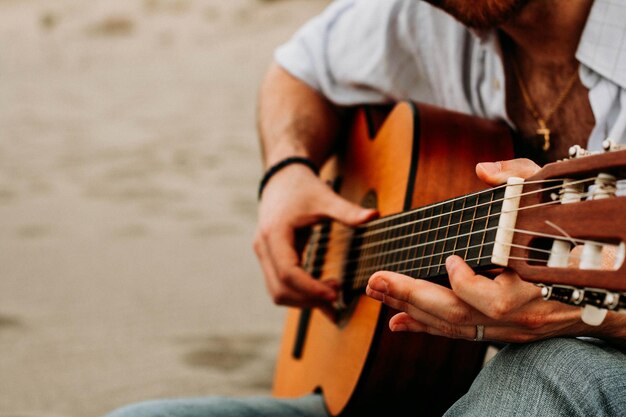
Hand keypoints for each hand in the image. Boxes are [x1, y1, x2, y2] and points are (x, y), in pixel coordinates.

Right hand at [254, 163, 376, 317]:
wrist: (282, 178)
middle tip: (339, 295)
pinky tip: (324, 295)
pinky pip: (280, 286)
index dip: (311, 289)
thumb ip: (347, 211)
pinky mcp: (269, 259)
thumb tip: (375, 215)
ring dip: (305, 300)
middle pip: (281, 289)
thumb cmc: (303, 188)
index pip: (288, 273)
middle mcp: (264, 248)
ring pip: (278, 293)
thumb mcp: (325, 197)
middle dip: (309, 299)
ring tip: (334, 292)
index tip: (336, 295)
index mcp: (275, 234)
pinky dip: (300, 295)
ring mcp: (264, 255)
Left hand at [365, 158, 592, 342]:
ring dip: (411, 310)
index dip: (464, 284)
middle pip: (459, 315)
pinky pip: (461, 334)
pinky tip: (399, 322)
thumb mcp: (559, 199)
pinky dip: (427, 328)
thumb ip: (522, 179)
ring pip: (454, 328)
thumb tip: (483, 169)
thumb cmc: (584, 239)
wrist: (613, 289)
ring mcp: (513, 329)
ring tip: (377, 294)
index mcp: (538, 285)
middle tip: (375, 281)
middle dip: (412, 297)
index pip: (493, 299)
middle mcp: (522, 317)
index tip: (448, 260)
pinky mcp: (506, 333)